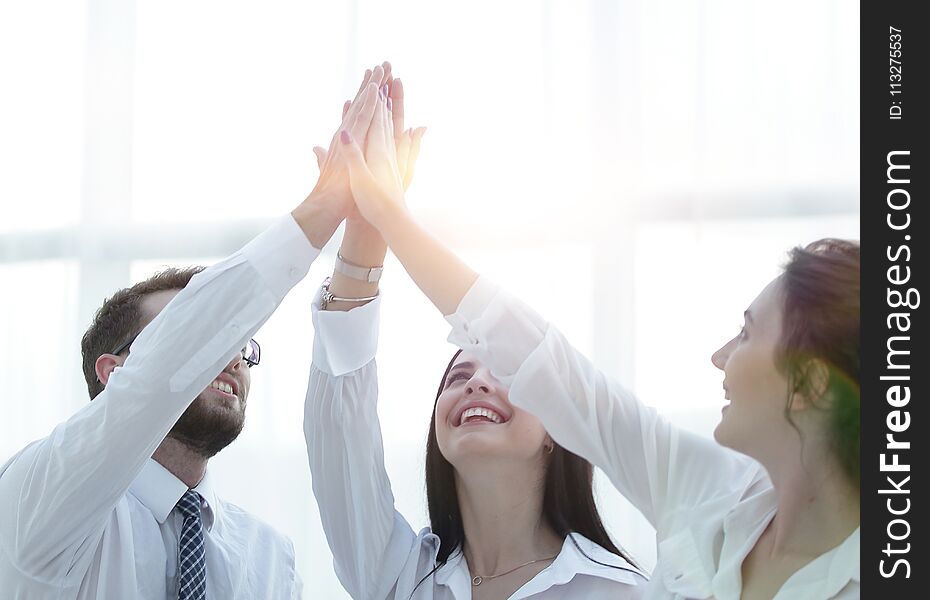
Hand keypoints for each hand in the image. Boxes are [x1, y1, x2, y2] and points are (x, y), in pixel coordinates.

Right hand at [313, 74, 425, 225]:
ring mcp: (390, 160)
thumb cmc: (374, 203)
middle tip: (386, 78)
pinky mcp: (391, 170)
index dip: (375, 100)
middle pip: (386, 119)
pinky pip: (390, 143)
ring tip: (387, 97)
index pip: (376, 119)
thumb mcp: (358, 178)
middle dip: (385, 99)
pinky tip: (393, 129)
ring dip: (388, 111)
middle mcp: (387, 153)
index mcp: (378, 152)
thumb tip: (345, 131)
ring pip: (390, 130)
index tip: (375, 80)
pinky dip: (389, 131)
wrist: (392, 222)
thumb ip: (352, 155)